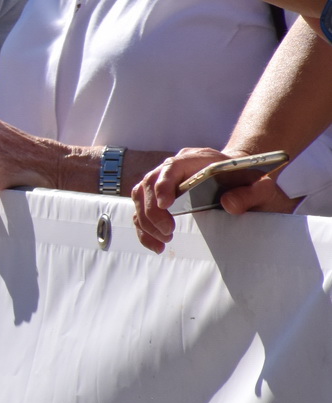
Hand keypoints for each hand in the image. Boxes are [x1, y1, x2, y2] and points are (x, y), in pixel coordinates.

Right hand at [131, 146, 298, 252]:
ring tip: (164, 240)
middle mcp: (174, 167)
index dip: (163, 185)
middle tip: (169, 232)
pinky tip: (156, 244)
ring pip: (140, 196)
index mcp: (196, 159)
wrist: (242, 181)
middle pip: (149, 183)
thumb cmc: (250, 183)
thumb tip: (228, 204)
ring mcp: (163, 181)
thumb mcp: (262, 188)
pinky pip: (141, 210)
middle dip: (152, 210)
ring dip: (145, 220)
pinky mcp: (159, 196)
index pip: (171, 167)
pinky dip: (144, 228)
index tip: (165, 205)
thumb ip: (251, 194)